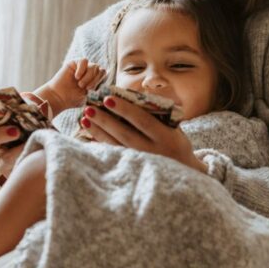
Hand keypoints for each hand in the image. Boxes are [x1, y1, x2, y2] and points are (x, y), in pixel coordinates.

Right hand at [34, 59, 105, 116]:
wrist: (58, 97)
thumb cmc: (71, 100)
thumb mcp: (88, 98)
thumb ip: (97, 93)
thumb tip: (109, 93)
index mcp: (94, 80)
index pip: (104, 75)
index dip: (100, 82)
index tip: (92, 90)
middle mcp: (89, 73)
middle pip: (100, 70)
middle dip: (95, 80)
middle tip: (87, 88)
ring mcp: (82, 67)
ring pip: (94, 66)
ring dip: (89, 76)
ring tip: (80, 84)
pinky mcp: (74, 63)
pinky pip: (84, 60)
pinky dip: (82, 69)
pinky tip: (76, 77)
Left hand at [81, 96, 207, 172]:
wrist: (184, 171)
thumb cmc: (177, 143)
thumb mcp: (175, 128)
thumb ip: (159, 114)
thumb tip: (135, 95)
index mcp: (166, 138)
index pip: (142, 121)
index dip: (125, 110)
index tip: (108, 98)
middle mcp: (153, 151)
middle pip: (125, 134)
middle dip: (106, 121)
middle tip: (89, 108)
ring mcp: (142, 161)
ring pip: (116, 145)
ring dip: (99, 131)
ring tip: (85, 118)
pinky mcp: (133, 167)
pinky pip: (114, 155)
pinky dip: (101, 144)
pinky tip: (89, 135)